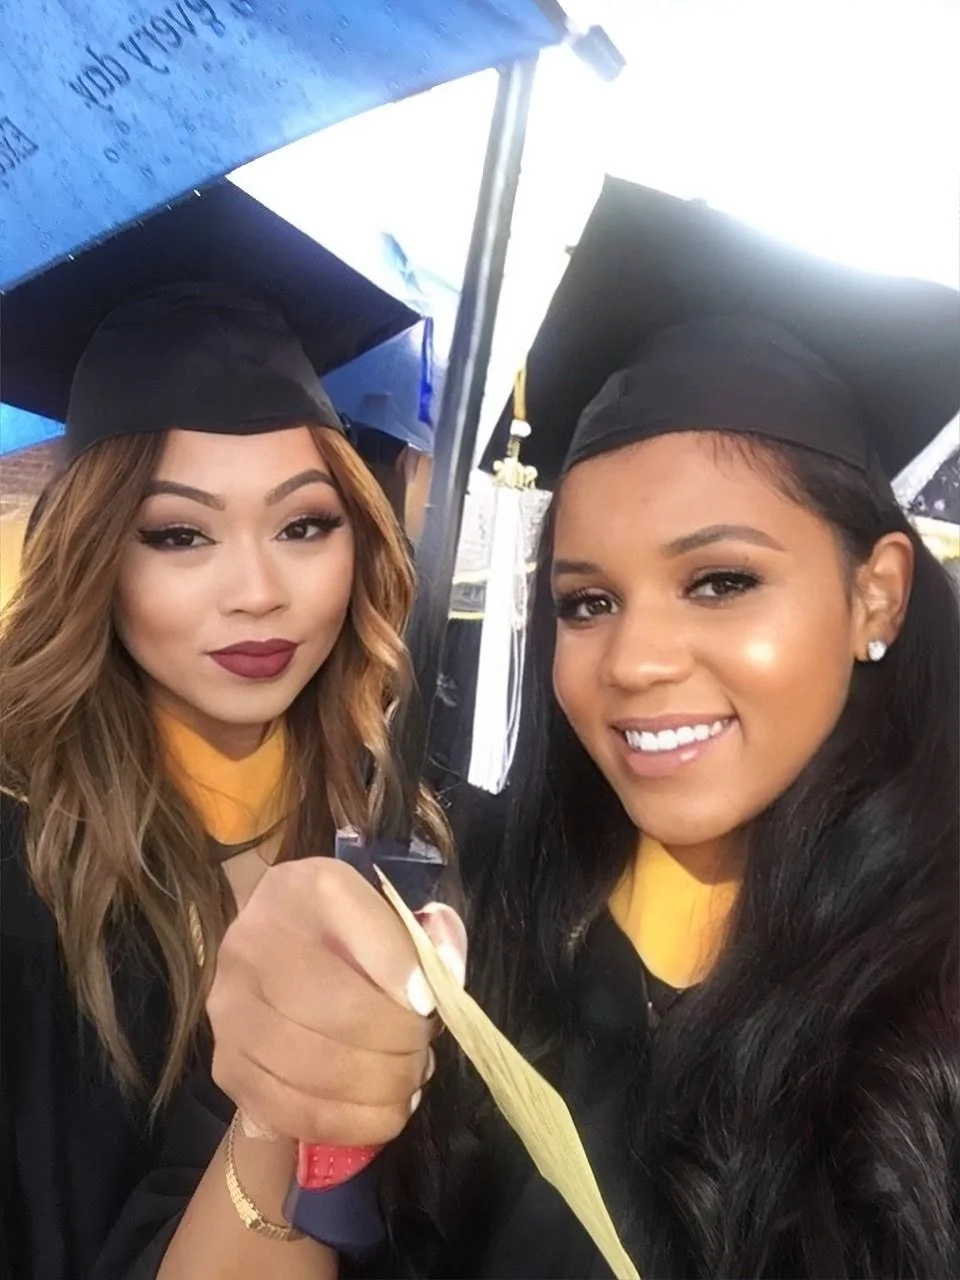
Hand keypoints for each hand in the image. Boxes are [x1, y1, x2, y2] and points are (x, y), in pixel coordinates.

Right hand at [207, 858, 465, 1147]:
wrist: (273, 949)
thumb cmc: (345, 932)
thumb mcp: (388, 913)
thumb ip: (430, 937)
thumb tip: (447, 978)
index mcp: (304, 888)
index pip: (365, 931)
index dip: (405, 976)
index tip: (429, 1004)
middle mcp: (254, 941)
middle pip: (340, 1013)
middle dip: (400, 1045)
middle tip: (423, 1051)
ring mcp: (231, 1008)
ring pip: (317, 1070)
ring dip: (380, 1088)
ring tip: (408, 1080)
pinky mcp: (227, 1065)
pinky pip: (294, 1111)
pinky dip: (352, 1122)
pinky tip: (382, 1110)